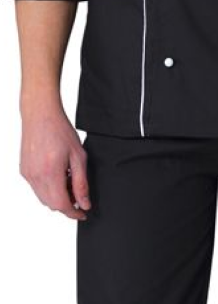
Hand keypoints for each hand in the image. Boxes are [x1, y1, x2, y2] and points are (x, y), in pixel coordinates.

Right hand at [19, 102, 91, 220]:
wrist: (40, 114)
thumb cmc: (60, 129)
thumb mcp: (78, 155)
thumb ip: (81, 182)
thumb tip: (84, 203)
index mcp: (51, 173)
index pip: (62, 205)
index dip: (74, 213)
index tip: (83, 213)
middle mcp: (36, 176)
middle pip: (52, 205)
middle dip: (67, 204)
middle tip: (78, 194)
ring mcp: (28, 174)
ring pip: (43, 198)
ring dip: (56, 196)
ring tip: (68, 179)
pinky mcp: (23, 171)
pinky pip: (36, 188)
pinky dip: (48, 188)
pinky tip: (57, 173)